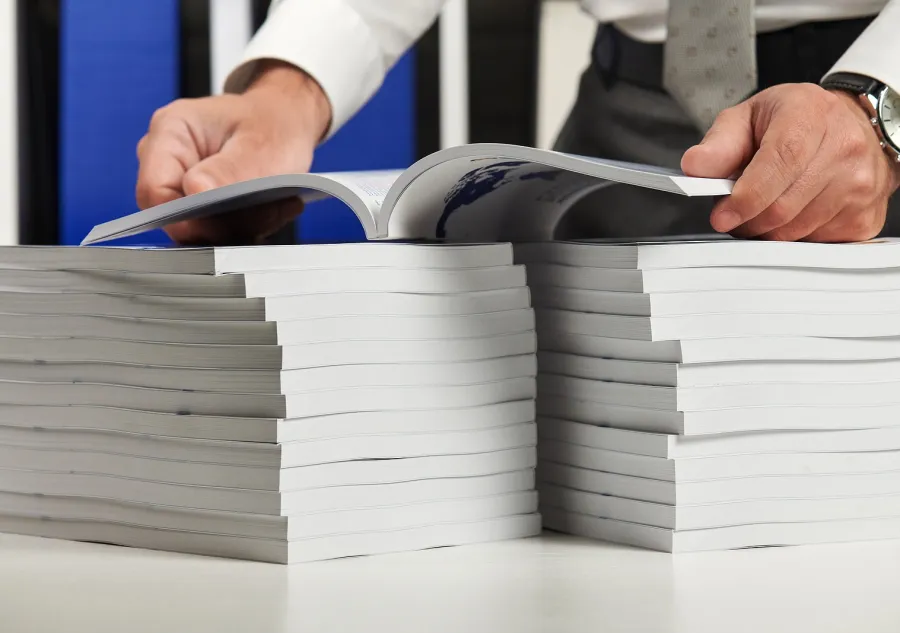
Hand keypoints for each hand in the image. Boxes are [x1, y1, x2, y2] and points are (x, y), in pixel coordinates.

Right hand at [136, 61, 331, 244]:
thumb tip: (196, 192)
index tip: (227, 222)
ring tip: (275, 204)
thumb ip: (229, 170)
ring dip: (242, 226)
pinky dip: (248, 228)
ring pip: (199, 229)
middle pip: (175, 216)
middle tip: (268, 209)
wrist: (293, 127)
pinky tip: (272, 208)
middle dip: (224, 223)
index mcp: (171, 131)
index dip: (186, 216)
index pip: (155, 190)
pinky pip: (217, 233)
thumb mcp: (261, 144)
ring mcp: (183, 185)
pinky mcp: (202, 206)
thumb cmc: (276, 124)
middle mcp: (169, 160)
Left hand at [682, 83, 899, 241]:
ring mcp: (860, 186)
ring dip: (767, 230)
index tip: (722, 214)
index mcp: (810, 116)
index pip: (780, 164)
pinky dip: (793, 237)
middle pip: (783, 208)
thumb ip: (719, 144)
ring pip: (795, 232)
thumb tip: (695, 167)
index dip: (746, 197)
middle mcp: (845, 148)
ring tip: (763, 207)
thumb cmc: (795, 121)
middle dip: (747, 220)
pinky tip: (793, 212)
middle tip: (733, 213)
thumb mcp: (749, 117)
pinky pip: (815, 244)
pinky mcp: (865, 218)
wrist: (848, 125)